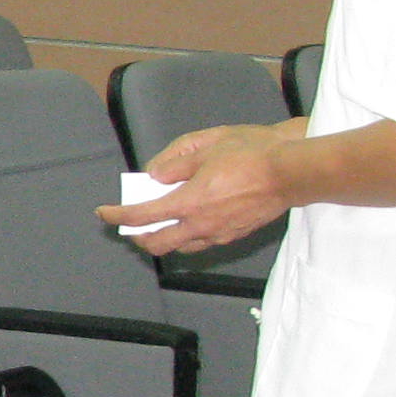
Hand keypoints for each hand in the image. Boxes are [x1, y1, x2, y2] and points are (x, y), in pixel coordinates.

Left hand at [101, 125, 290, 253]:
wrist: (291, 172)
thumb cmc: (251, 154)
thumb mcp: (206, 148)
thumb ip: (175, 165)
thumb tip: (155, 176)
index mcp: (189, 203)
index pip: (142, 216)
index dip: (118, 215)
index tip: (104, 213)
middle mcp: (201, 225)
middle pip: (157, 243)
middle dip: (137, 236)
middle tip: (129, 225)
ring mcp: (219, 234)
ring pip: (181, 248)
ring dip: (163, 240)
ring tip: (157, 225)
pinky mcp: (235, 235)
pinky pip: (202, 243)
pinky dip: (187, 237)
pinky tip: (188, 224)